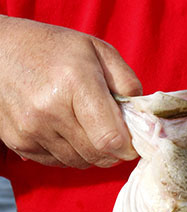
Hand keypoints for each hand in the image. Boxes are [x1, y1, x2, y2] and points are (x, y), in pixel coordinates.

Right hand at [0, 16, 141, 167]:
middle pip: (97, 156)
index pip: (110, 139)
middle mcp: (50, 110)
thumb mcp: (94, 49)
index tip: (131, 140)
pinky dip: (70, 153)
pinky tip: (66, 130)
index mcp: (74, 83)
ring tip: (86, 126)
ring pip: (80, 162)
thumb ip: (126, 81)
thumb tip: (143, 116)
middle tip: (111, 132)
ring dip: (91, 153)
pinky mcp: (20, 142)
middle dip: (112, 151)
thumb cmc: (51, 48)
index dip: (127, 147)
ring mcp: (32, 129)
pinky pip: (59, 163)